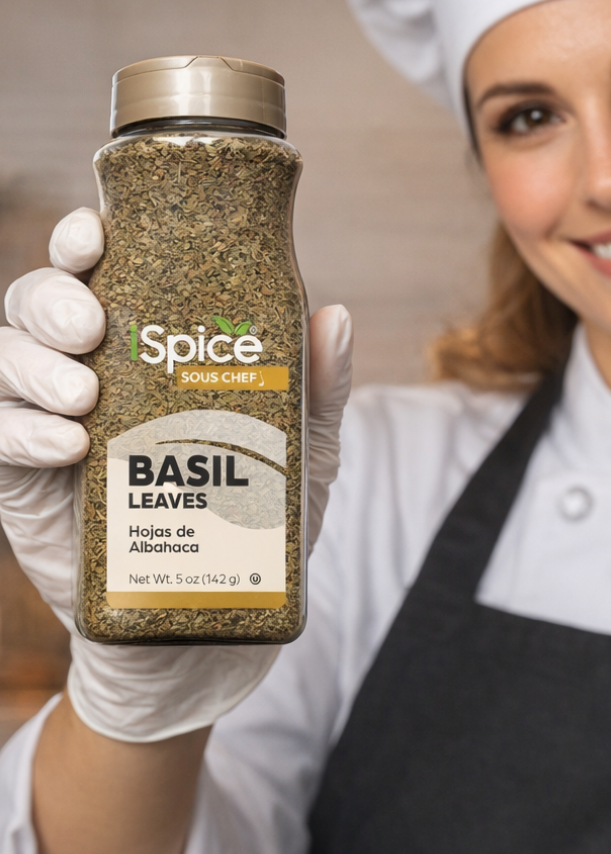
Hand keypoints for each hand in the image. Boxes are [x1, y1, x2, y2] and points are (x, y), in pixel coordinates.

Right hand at [0, 208, 352, 741]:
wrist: (212, 619)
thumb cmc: (256, 522)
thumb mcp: (301, 452)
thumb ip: (316, 390)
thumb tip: (335, 317)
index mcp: (150, 347)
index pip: (103, 272)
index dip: (84, 239)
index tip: (96, 234)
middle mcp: (94, 374)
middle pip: (40, 304)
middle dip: (52, 298)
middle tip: (93, 327)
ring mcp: (53, 426)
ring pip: (6, 360)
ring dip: (33, 364)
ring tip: (84, 396)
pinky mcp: (26, 482)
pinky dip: (21, 431)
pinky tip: (70, 446)